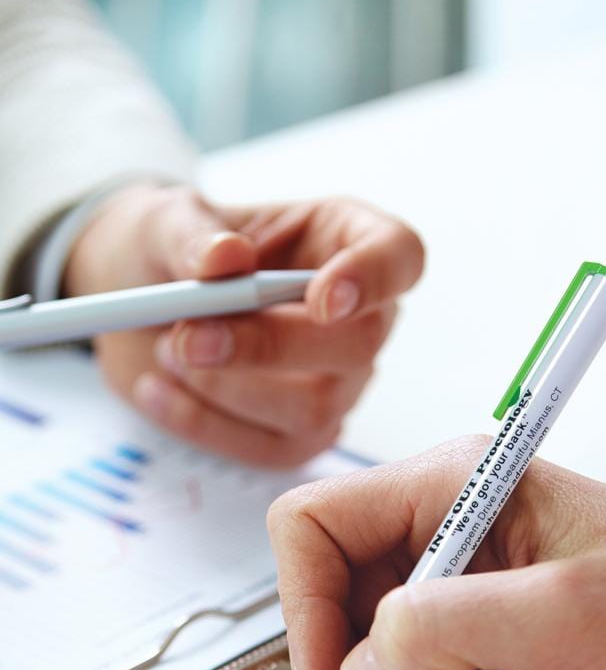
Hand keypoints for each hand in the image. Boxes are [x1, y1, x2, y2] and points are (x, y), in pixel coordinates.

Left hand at [64, 183, 423, 464]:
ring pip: (316, 407)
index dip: (375, 279)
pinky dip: (202, 423)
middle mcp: (360, 316)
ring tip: (167, 351)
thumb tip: (224, 258)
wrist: (142, 302)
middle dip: (270, 347)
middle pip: (359, 344)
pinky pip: (269, 448)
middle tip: (188, 337)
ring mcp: (340, 383)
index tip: (321, 298)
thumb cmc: (176, 249)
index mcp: (348, 240)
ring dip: (228, 386)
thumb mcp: (166, 221)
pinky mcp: (302, 434)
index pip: (399, 257)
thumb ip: (190, 234)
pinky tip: (158, 389)